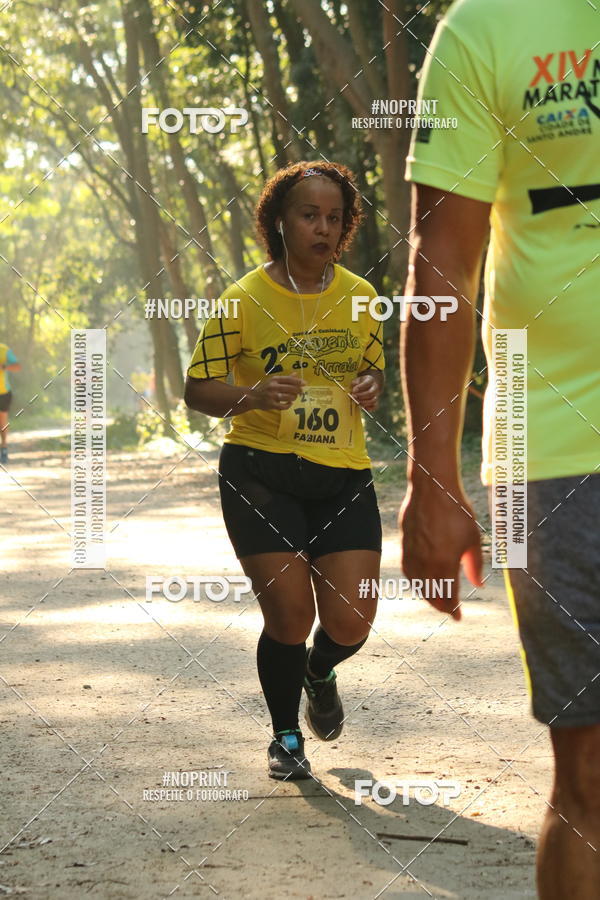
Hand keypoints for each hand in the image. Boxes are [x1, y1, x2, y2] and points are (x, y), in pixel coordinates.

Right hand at [252, 375, 305, 410]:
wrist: (252, 397)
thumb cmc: (265, 388)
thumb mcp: (273, 381)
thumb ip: (285, 378)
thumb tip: (296, 374)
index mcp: (274, 380)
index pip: (289, 379)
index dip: (298, 381)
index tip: (305, 383)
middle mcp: (273, 387)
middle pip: (291, 388)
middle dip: (298, 390)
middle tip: (301, 392)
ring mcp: (272, 396)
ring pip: (289, 397)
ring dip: (294, 397)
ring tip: (294, 397)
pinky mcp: (271, 404)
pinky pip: (284, 406)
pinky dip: (288, 405)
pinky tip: (289, 403)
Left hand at [350, 373, 381, 410]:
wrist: (369, 385)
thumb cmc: (360, 383)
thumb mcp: (357, 380)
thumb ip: (354, 383)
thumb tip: (354, 389)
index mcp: (371, 380)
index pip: (367, 383)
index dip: (360, 387)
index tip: (353, 390)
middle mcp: (375, 387)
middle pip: (370, 393)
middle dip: (361, 396)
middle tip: (354, 397)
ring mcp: (376, 395)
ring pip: (373, 400)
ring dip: (364, 402)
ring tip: (357, 402)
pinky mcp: (375, 402)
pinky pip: (375, 406)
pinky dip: (369, 408)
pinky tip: (363, 407)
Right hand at [399, 478, 483, 620]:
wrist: (432, 489)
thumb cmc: (457, 511)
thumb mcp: (473, 539)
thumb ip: (474, 565)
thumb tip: (478, 584)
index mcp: (444, 564)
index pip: (448, 596)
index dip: (454, 610)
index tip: (458, 617)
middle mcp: (425, 563)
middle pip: (431, 595)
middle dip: (441, 605)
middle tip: (450, 610)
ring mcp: (412, 555)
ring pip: (417, 585)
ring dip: (427, 595)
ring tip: (437, 598)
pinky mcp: (404, 546)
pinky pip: (408, 571)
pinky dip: (415, 581)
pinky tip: (421, 581)